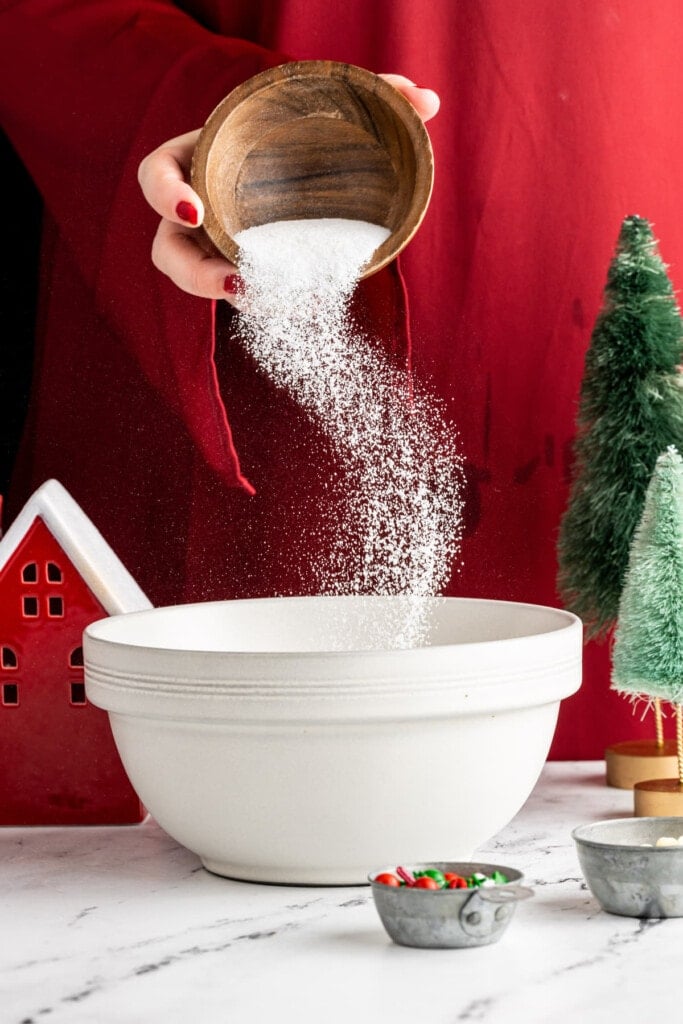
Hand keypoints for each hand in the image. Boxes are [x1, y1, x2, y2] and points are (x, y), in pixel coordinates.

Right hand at [137, 77, 439, 303]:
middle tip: (237, 284)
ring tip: (267, 304)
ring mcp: (218, 246)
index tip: (195, 212)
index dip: (166, 194)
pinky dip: (266, 306)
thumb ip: (376, 95)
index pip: (158, 175)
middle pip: (168, 248)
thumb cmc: (310, 132)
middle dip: (194, 273)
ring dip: (226, 299)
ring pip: (198, 282)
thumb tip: (428, 100)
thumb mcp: (333, 108)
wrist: (316, 170)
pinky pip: (242, 296)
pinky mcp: (243, 273)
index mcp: (205, 156)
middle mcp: (201, 207)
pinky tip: (298, 309)